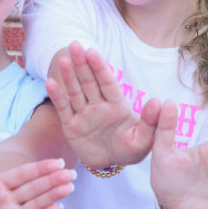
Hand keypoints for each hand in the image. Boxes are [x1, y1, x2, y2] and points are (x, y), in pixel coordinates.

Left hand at [0, 135, 75, 208]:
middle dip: (53, 180)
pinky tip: (57, 208)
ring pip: (36, 203)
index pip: (22, 175)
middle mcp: (9, 200)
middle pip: (34, 187)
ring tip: (69, 187)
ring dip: (53, 195)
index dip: (39, 168)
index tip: (56, 162)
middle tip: (71, 173)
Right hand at [46, 42, 159, 168]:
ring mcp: (84, 114)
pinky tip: (50, 82)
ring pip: (75, 92)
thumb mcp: (144, 140)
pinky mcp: (71, 126)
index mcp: (117, 106)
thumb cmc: (130, 149)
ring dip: (69, 76)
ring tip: (63, 60)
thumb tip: (157, 101)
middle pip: (89, 82)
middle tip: (75, 44)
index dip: (100, 67)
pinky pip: (63, 109)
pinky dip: (57, 96)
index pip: (107, 83)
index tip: (92, 52)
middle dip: (82, 64)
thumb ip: (151, 122)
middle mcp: (98, 106)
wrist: (111, 164)